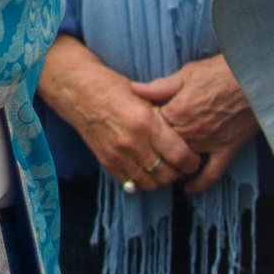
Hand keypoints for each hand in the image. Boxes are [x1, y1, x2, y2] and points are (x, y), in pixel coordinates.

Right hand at [38, 37, 192, 192]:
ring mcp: (118, 154)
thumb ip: (165, 119)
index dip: (192, 162)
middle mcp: (133, 142)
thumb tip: (186, 138)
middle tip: (182, 167)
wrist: (80, 92)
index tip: (194, 159)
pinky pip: (131, 184)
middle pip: (167, 175)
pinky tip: (147, 171)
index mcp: (147, 122)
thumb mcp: (145, 97)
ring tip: (165, 170)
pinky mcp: (107, 162)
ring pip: (151, 184)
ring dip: (161, 181)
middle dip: (179, 174)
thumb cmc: (114, 89)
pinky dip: (142, 182)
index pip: (180, 156)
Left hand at [134, 54, 258, 195]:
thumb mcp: (186, 73)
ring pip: (183, 163)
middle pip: (164, 149)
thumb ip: (160, 86)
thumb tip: (135, 89)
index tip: (141, 128)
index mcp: (177, 112)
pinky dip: (199, 184)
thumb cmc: (221, 72)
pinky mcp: (227, 151)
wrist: (255, 79)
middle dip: (155, 151)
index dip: (145, 129)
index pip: (151, 129)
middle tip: (147, 152)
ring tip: (162, 170)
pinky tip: (188, 188)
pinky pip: (211, 174)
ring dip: (172, 168)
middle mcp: (190, 132)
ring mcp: (209, 144)